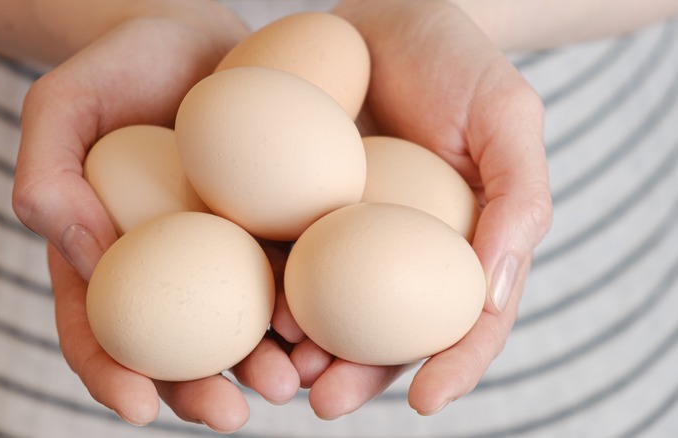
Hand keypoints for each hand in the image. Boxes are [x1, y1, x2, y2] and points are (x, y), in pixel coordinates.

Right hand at [14, 5, 298, 431]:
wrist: (202, 36)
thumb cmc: (123, 65)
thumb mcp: (64, 104)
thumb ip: (48, 172)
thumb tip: (73, 247)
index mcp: (109, 253)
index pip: (99, 328)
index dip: (112, 374)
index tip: (138, 406)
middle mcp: (172, 265)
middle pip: (179, 346)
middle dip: (202, 389)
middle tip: (232, 412)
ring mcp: (229, 252)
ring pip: (243, 325)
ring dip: (265, 365)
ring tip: (294, 380)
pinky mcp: (280, 227)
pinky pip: (294, 274)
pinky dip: (310, 309)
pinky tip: (330, 326)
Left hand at [279, 0, 552, 418]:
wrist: (390, 12)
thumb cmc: (460, 62)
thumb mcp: (509, 119)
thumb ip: (517, 201)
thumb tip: (491, 294)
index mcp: (458, 244)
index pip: (463, 321)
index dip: (452, 367)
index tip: (427, 403)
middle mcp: (399, 251)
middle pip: (383, 332)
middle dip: (356, 375)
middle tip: (325, 401)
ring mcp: (343, 232)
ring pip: (325, 307)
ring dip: (301, 348)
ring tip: (279, 367)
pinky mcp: (293, 204)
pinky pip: (280, 253)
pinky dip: (264, 287)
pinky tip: (247, 305)